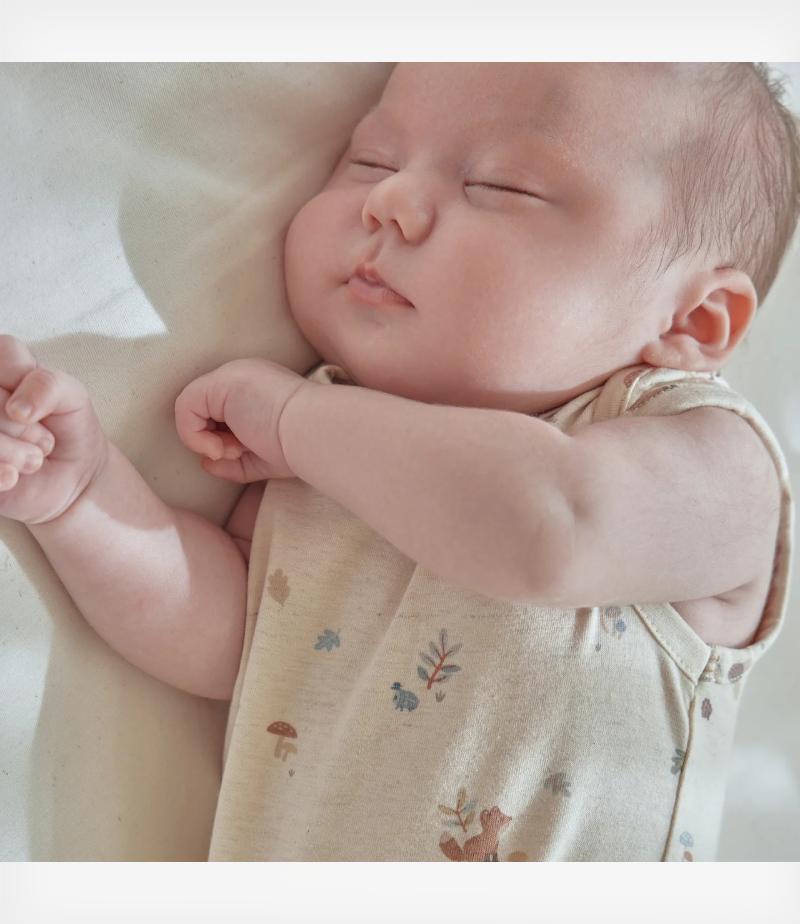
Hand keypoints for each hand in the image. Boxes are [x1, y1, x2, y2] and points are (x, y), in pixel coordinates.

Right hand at [0, 334, 109, 524]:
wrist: (72, 478)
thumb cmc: (64, 428)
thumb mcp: (72, 397)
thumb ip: (48, 384)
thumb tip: (17, 409)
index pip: (4, 352)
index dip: (29, 382)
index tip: (39, 407)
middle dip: (25, 425)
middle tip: (43, 441)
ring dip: (15, 451)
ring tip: (33, 460)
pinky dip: (1, 473)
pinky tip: (13, 478)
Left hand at [173, 357, 312, 482]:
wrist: (313, 431)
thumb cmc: (298, 446)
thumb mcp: (262, 457)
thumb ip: (234, 460)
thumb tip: (206, 463)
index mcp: (257, 390)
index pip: (222, 414)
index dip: (223, 439)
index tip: (242, 453)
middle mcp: (242, 376)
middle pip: (205, 411)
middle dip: (213, 439)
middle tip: (235, 452)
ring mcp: (230, 376)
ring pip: (192, 410)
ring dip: (205, 440)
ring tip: (233, 449)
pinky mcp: (218, 383)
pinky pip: (185, 409)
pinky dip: (194, 436)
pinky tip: (219, 448)